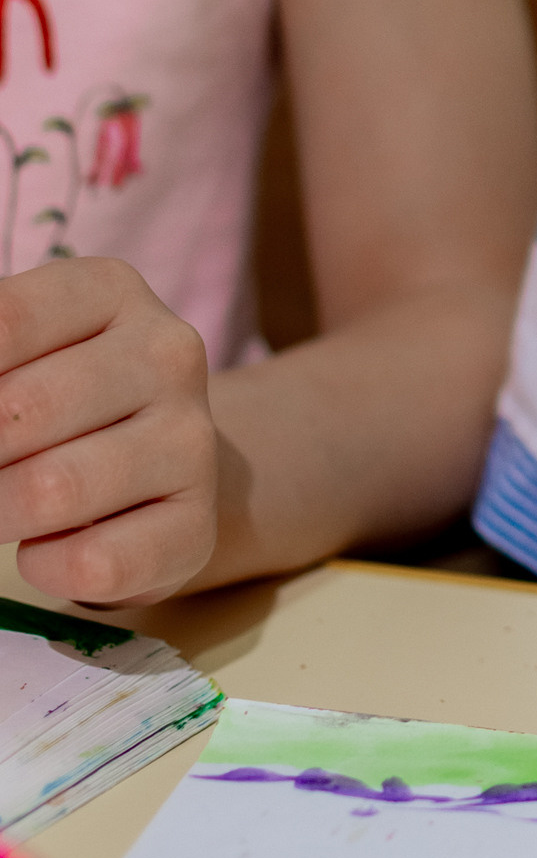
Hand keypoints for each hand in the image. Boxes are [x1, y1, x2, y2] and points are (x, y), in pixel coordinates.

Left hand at [0, 259, 217, 607]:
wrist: (161, 464)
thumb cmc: (61, 399)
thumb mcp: (19, 353)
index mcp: (111, 291)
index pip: (7, 321)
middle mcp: (166, 355)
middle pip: (20, 410)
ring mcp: (191, 440)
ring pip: (54, 490)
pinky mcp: (196, 527)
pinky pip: (93, 564)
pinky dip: (42, 565)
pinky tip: (44, 545)